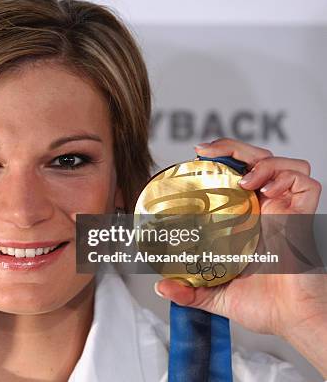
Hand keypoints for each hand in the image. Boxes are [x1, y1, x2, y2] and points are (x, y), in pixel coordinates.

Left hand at [154, 138, 325, 374]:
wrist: (291, 321)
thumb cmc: (264, 306)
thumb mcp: (216, 294)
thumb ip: (189, 291)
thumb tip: (162, 287)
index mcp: (247, 219)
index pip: (237, 175)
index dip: (221, 159)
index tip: (197, 156)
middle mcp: (268, 209)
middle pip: (257, 160)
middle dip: (233, 147)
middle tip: (206, 151)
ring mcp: (287, 211)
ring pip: (285, 164)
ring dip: (262, 161)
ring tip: (243, 179)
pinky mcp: (304, 217)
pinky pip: (306, 183)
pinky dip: (286, 177)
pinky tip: (266, 191)